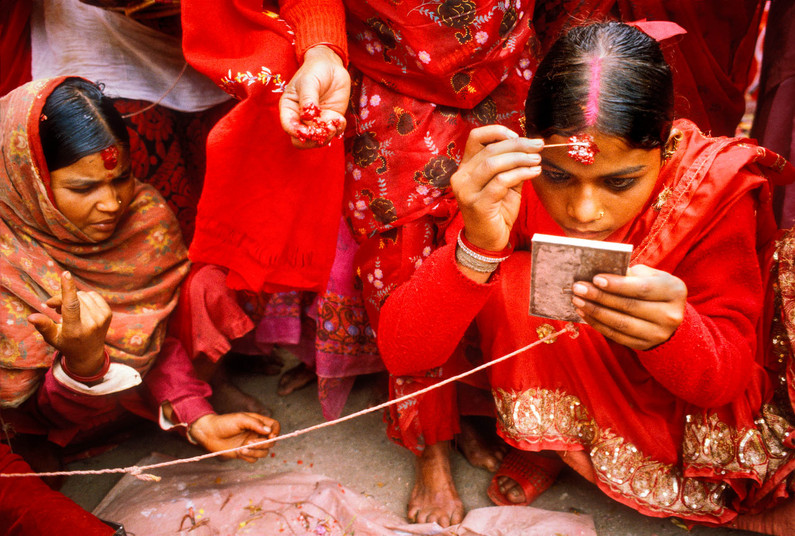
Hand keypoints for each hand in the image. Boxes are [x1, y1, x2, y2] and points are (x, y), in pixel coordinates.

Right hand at [27, 271, 110, 375]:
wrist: (88, 353)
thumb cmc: (66, 343)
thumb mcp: (52, 337)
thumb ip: (43, 325)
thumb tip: (31, 317)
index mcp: (75, 330)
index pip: (72, 306)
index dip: (67, 289)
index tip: (65, 274)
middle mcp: (91, 323)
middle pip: (74, 298)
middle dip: (61, 299)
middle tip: (53, 308)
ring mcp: (102, 318)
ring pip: (83, 295)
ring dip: (73, 299)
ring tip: (67, 311)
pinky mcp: (108, 313)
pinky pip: (92, 295)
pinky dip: (84, 299)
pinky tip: (80, 309)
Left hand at [189, 412, 279, 462]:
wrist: (209, 434)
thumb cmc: (224, 423)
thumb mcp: (240, 419)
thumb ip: (256, 424)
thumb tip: (269, 431)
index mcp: (258, 423)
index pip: (274, 426)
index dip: (276, 432)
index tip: (270, 436)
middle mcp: (256, 434)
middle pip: (271, 442)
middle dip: (262, 444)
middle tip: (250, 443)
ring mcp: (251, 444)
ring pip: (263, 452)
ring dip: (255, 452)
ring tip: (242, 448)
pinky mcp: (244, 453)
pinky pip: (254, 460)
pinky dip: (249, 457)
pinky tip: (239, 452)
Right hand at [279, 45, 349, 147]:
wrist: (331, 66)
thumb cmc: (314, 71)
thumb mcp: (309, 82)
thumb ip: (308, 99)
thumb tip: (307, 117)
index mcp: (290, 109)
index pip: (289, 127)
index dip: (297, 132)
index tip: (308, 130)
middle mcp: (301, 118)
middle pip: (302, 140)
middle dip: (313, 139)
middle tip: (324, 130)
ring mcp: (316, 121)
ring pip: (318, 140)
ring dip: (327, 136)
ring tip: (334, 123)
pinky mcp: (330, 120)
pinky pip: (333, 133)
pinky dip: (338, 130)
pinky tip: (340, 119)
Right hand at [450, 125, 542, 252]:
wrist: (487, 241)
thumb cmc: (496, 211)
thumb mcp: (504, 184)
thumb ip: (511, 166)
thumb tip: (531, 147)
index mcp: (466, 168)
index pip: (476, 138)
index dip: (498, 132)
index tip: (519, 135)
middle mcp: (461, 177)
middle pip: (490, 149)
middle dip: (518, 144)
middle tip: (538, 146)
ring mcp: (467, 191)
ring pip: (494, 164)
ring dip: (520, 158)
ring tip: (537, 160)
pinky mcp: (478, 204)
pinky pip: (501, 182)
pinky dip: (520, 174)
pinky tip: (533, 173)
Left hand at [570, 264, 686, 349]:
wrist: (668, 317)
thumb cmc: (654, 289)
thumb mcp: (649, 276)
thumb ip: (630, 274)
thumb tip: (600, 272)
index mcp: (674, 291)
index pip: (642, 288)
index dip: (617, 284)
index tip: (595, 279)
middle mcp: (670, 314)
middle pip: (629, 306)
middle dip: (599, 297)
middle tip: (578, 288)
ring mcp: (658, 333)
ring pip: (620, 323)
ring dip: (594, 311)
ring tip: (577, 300)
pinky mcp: (644, 345)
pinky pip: (616, 335)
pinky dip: (597, 323)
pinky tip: (584, 313)